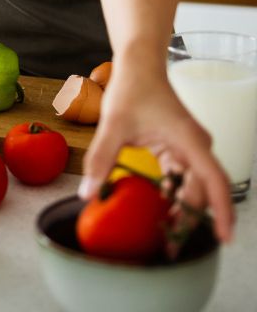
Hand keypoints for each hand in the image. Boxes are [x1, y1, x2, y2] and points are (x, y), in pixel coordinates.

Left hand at [78, 62, 233, 243]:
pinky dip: (170, 194)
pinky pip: (180, 178)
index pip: (215, 181)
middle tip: (170, 247)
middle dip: (190, 219)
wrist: (138, 64)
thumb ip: (100, 159)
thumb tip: (88, 194)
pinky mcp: (178, 149)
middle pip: (202, 191)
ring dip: (179, 209)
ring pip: (191, 187)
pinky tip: (156, 208)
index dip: (222, 212)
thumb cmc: (132, 86)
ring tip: (162, 234)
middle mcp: (196, 146)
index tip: (223, 239)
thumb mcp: (113, 123)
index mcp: (189, 140)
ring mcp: (189, 148)